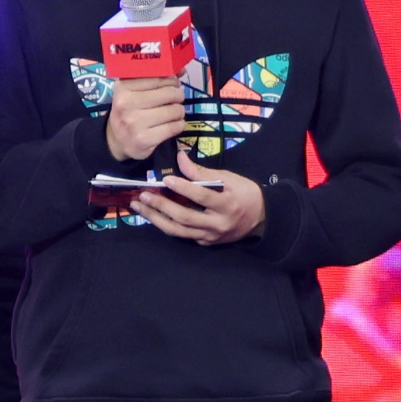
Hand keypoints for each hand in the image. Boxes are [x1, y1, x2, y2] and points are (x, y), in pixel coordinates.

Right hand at [105, 72, 186, 162]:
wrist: (116, 140)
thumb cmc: (128, 110)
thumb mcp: (132, 91)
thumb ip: (154, 78)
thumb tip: (181, 69)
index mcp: (123, 88)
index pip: (158, 77)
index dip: (172, 79)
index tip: (173, 84)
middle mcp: (126, 104)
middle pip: (169, 93)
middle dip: (178, 95)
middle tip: (174, 100)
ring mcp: (135, 123)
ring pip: (174, 110)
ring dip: (179, 111)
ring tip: (172, 113)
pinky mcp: (144, 139)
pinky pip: (175, 127)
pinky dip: (178, 125)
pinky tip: (172, 125)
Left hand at [135, 160, 264, 245]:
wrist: (260, 218)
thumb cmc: (244, 193)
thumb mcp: (229, 178)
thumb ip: (203, 173)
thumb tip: (180, 158)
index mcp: (227, 205)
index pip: (202, 197)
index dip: (184, 188)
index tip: (166, 179)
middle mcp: (218, 224)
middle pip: (185, 218)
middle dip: (161, 207)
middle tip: (144, 196)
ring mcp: (210, 236)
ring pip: (178, 231)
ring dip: (156, 219)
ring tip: (139, 208)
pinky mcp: (205, 242)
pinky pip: (183, 236)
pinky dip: (166, 225)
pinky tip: (153, 216)